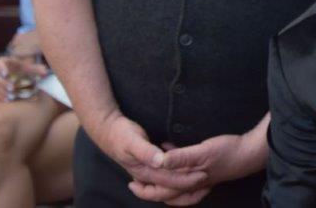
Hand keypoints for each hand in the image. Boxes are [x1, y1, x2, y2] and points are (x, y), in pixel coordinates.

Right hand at [0, 53, 47, 102]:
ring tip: (13, 96)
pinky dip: (3, 97)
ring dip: (4, 92)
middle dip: (3, 83)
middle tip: (12, 88)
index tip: (6, 73)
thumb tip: (45, 72)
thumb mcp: (32, 68)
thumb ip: (38, 69)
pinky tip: (10, 100)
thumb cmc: (27, 70)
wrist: (23, 77)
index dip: (0, 67)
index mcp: (6, 63)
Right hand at [91, 112, 207, 193]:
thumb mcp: (132, 141)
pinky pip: (165, 175)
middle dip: (188, 184)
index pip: (169, 180)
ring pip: (168, 183)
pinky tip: (187, 167)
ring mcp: (146, 171)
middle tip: (208, 179)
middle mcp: (145, 175)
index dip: (186, 179)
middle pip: (170, 186)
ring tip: (200, 178)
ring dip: (184, 182)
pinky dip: (177, 174)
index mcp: (143, 171)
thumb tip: (160, 162)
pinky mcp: (148, 165)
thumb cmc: (120, 134)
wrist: (107, 130)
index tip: (202, 174)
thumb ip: (146, 151)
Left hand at [128, 133, 258, 204]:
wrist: (249, 153)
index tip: (131, 181)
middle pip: (166, 194)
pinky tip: (172, 154)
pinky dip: (175, 173)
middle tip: (134, 183)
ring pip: (175, 190)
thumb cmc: (227, 152)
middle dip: (150, 190)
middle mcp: (192, 185)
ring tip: (150, 174)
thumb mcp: (202, 152)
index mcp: (188, 182)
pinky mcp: (206, 173)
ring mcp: (200, 181)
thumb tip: (158, 161)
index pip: (161, 190)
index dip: (145, 188)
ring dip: (162, 184)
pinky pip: (185, 179)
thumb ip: (180, 157)